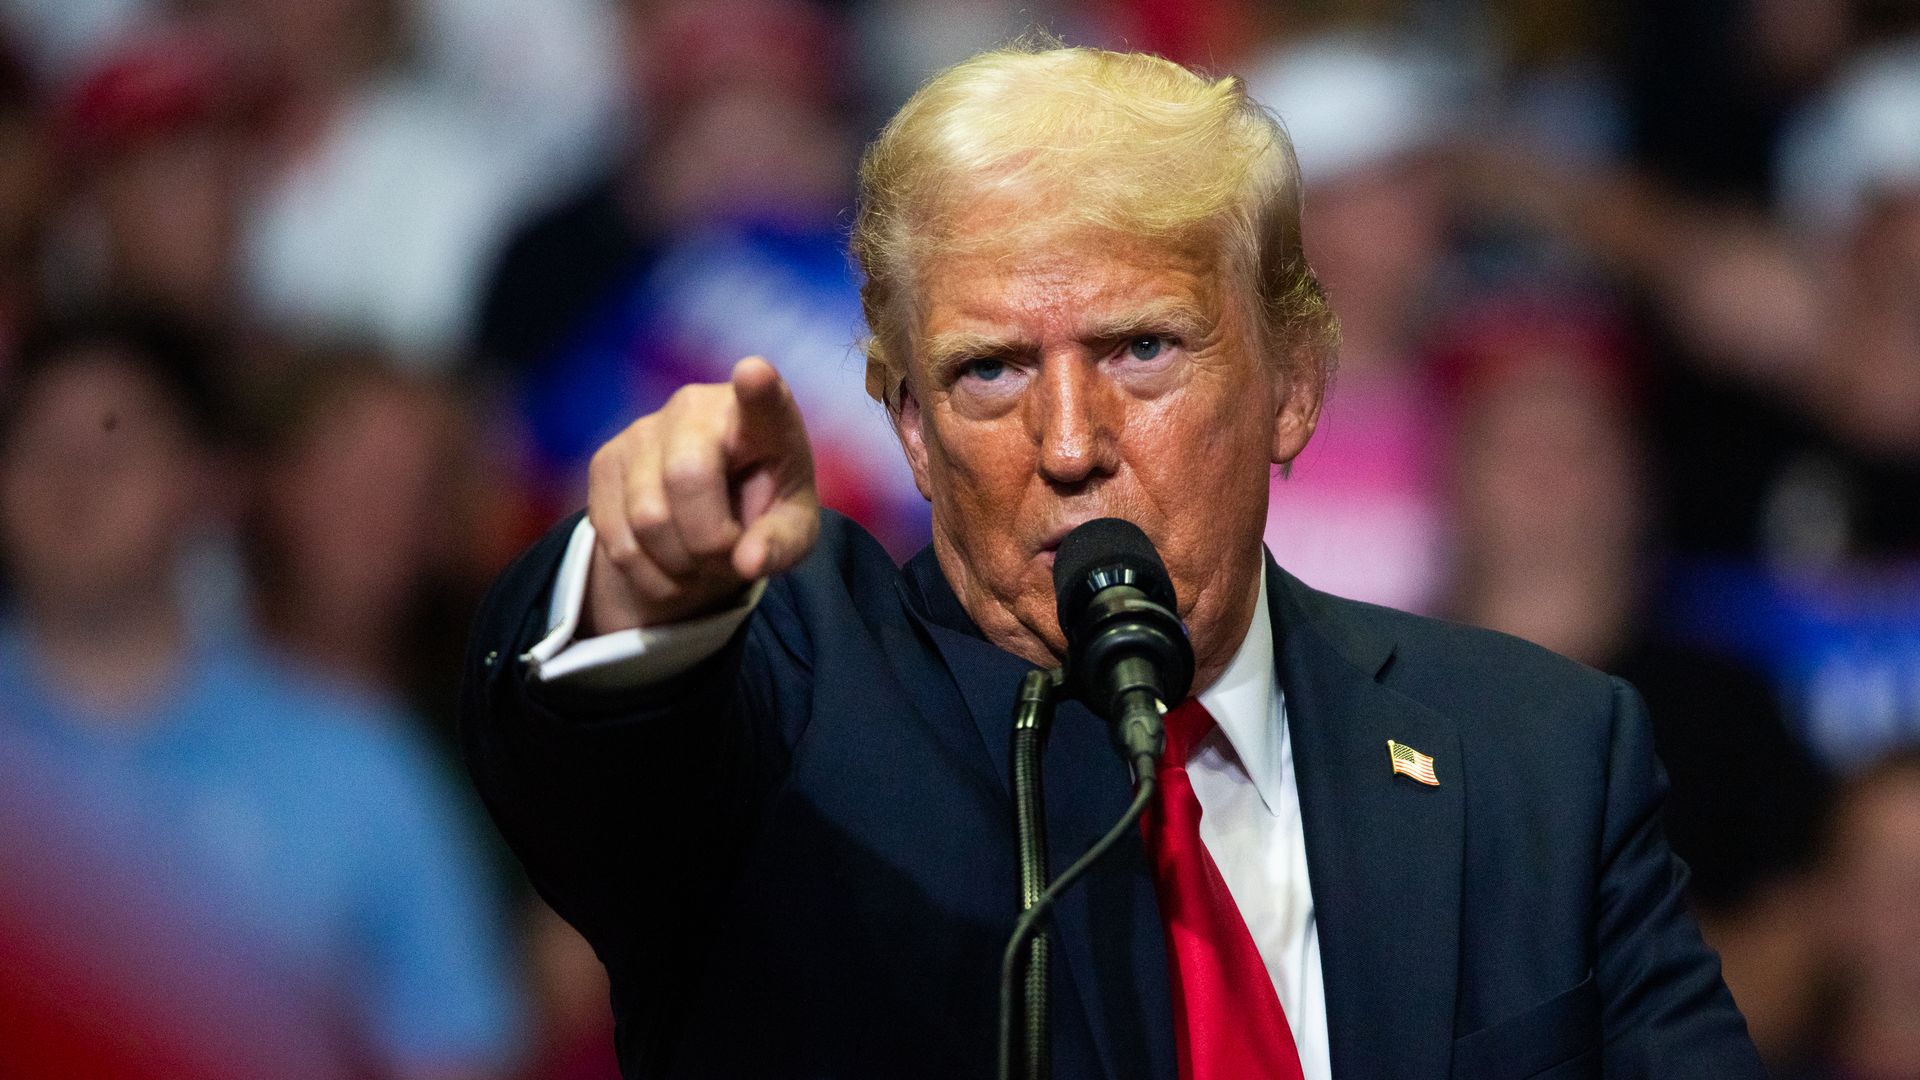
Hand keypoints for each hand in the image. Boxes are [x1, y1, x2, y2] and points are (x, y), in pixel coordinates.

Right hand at [584, 357, 818, 632]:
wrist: (706, 515)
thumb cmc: (763, 512)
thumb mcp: (791, 533)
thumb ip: (780, 545)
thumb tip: (749, 562)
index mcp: (763, 418)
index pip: (761, 397)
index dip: (757, 388)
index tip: (755, 374)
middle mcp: (697, 407)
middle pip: (687, 478)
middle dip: (709, 541)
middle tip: (728, 555)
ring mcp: (644, 429)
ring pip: (647, 518)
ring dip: (679, 565)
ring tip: (700, 561)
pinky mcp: (605, 460)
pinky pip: (617, 539)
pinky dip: (648, 574)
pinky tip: (669, 564)